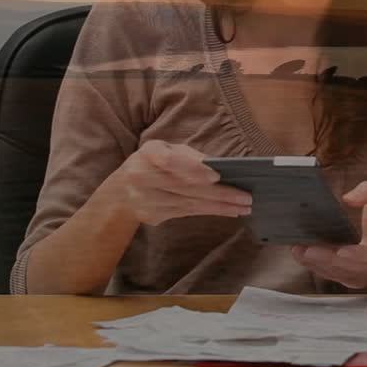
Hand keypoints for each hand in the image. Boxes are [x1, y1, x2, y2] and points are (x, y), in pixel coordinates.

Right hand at [107, 141, 251, 225]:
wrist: (120, 192)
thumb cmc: (153, 164)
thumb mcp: (167, 150)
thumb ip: (189, 156)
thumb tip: (218, 167)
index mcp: (147, 154)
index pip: (170, 160)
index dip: (193, 168)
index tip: (216, 176)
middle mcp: (141, 177)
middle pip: (185, 187)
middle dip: (219, 193)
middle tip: (245, 197)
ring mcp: (144, 200)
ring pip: (189, 204)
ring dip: (220, 206)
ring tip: (243, 206)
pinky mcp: (151, 216)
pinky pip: (186, 213)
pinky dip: (210, 212)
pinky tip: (228, 211)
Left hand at [292, 181, 366, 289]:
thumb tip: (348, 198)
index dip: (358, 255)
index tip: (341, 251)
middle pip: (353, 268)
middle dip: (329, 260)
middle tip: (307, 250)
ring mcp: (365, 275)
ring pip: (340, 274)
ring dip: (318, 265)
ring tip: (299, 251)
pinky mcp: (351, 279)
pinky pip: (334, 276)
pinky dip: (317, 267)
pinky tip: (302, 256)